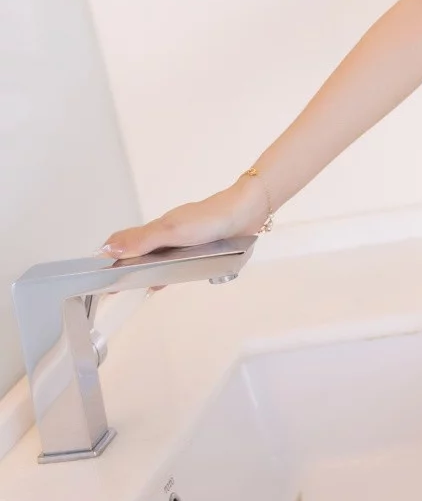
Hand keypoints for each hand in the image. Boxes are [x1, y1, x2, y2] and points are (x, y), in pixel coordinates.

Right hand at [97, 178, 268, 289]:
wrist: (246, 212)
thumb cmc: (210, 219)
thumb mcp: (171, 232)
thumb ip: (141, 242)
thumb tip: (108, 250)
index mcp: (156, 230)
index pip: (123, 244)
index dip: (109, 259)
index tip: (96, 278)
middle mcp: (167, 235)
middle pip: (138, 253)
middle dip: (124, 269)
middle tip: (112, 289)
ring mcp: (183, 242)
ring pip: (157, 259)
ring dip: (146, 272)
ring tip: (133, 289)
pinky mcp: (200, 249)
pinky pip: (177, 263)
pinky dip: (167, 274)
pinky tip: (164, 284)